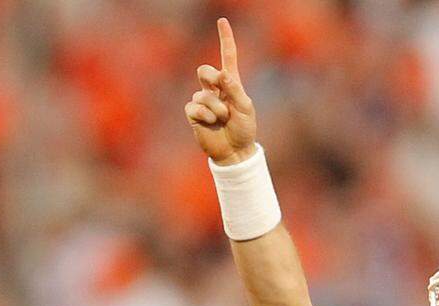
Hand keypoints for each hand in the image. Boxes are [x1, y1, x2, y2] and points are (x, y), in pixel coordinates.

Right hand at [184, 18, 256, 164]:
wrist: (235, 151)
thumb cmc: (244, 129)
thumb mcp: (245, 109)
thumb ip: (235, 90)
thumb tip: (222, 73)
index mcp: (231, 83)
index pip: (228, 57)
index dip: (225, 39)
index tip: (222, 21)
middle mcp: (215, 88)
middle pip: (204, 70)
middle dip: (211, 79)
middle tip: (222, 95)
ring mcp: (202, 100)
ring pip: (202, 94)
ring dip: (217, 109)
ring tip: (223, 120)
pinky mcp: (193, 113)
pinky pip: (195, 107)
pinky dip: (206, 116)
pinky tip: (212, 123)